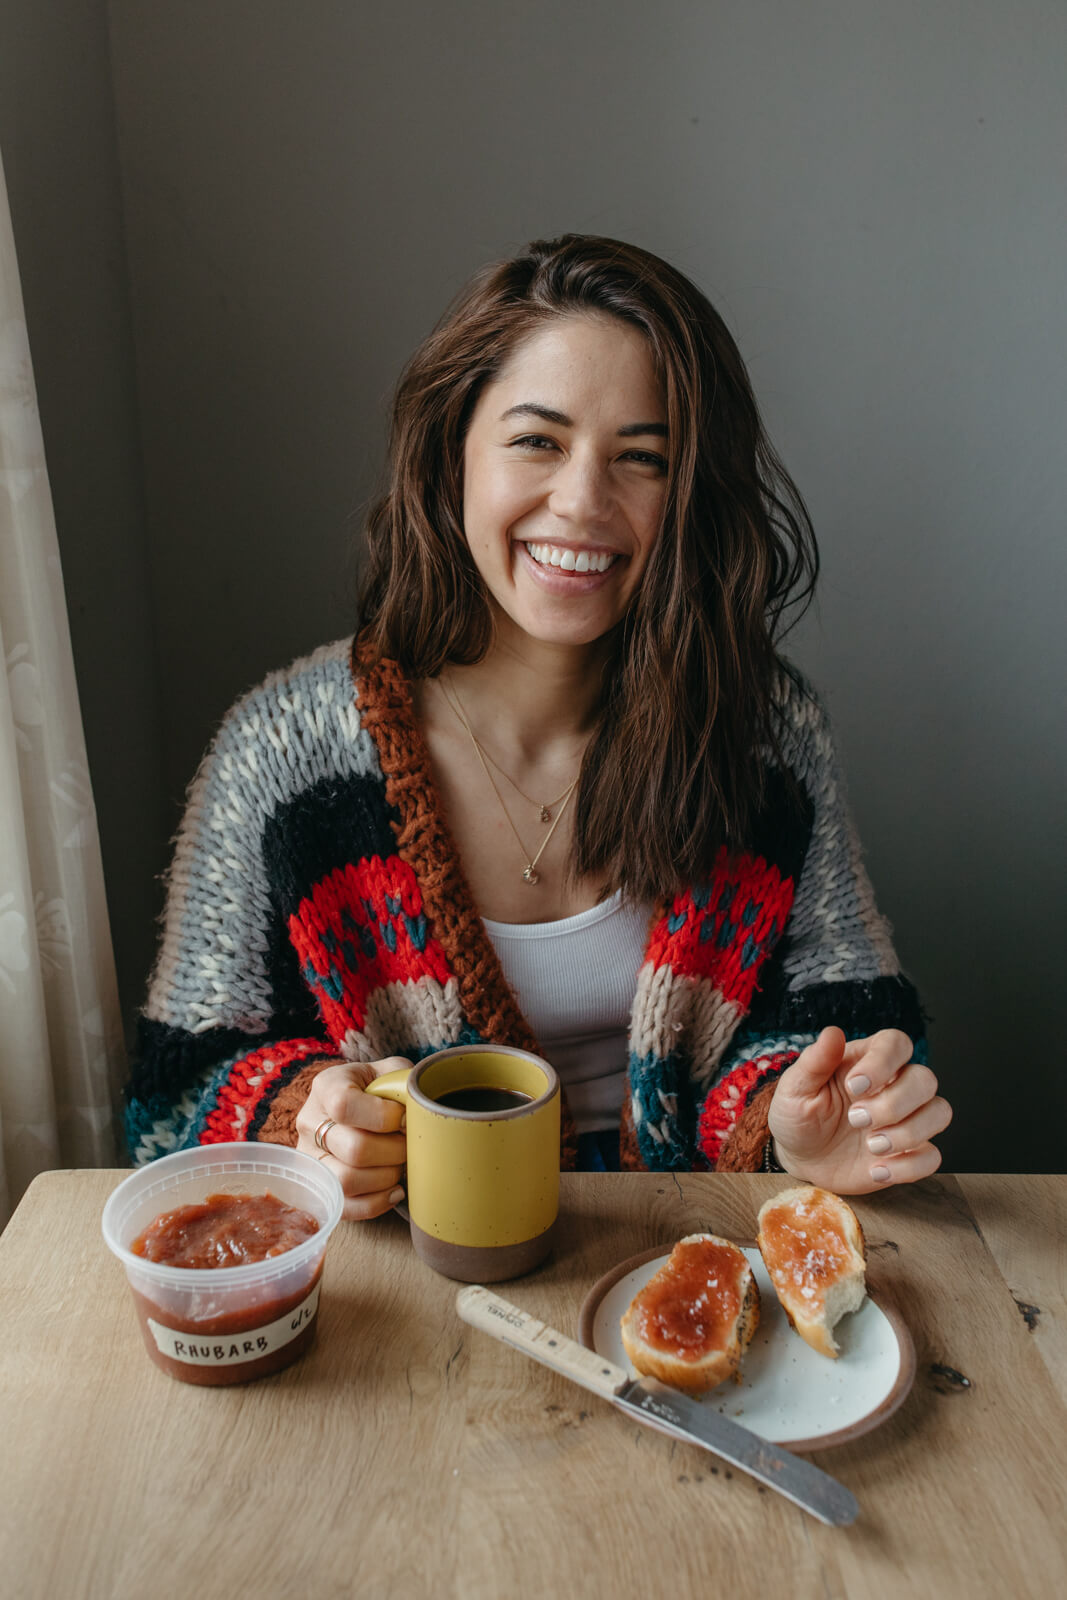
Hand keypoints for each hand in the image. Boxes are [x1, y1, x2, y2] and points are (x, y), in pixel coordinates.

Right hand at [295, 1058, 408, 1219]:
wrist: (355, 1102)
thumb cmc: (377, 1089)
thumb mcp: (389, 1072)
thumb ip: (404, 1082)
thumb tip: (418, 1108)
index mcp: (327, 1087)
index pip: (344, 1106)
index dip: (383, 1116)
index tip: (404, 1118)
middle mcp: (310, 1123)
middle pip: (354, 1149)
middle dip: (394, 1151)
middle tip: (409, 1144)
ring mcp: (311, 1158)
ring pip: (347, 1182)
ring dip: (386, 1177)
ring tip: (400, 1164)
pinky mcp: (319, 1187)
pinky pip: (345, 1207)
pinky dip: (377, 1203)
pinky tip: (394, 1189)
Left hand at [767, 1027, 951, 1194]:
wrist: (800, 1158)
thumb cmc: (799, 1116)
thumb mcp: (795, 1088)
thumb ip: (814, 1061)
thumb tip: (833, 1032)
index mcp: (868, 1061)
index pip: (896, 1043)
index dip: (883, 1062)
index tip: (854, 1086)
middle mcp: (894, 1086)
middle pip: (925, 1079)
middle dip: (895, 1103)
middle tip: (856, 1119)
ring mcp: (906, 1120)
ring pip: (939, 1113)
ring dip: (909, 1132)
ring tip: (871, 1146)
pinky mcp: (910, 1153)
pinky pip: (932, 1157)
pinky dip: (908, 1167)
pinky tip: (877, 1170)